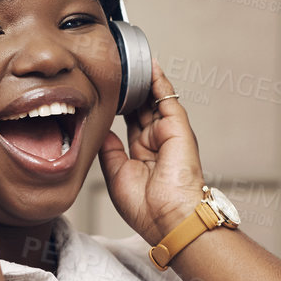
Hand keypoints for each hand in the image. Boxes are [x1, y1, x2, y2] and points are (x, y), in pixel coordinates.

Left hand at [98, 61, 206, 244]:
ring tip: (130, 61)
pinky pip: (168, 99)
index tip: (108, 92)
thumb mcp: (117, 175)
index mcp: (144, 154)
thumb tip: (102, 130)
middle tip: (117, 70)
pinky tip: (149, 67)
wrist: (169, 218)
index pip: (131, 123)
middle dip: (131, 90)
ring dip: (143, 81)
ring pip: (154, 100)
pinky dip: (159, 82)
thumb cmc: (147, 208)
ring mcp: (169, 133)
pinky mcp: (178, 128)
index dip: (120, 106)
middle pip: (142, 107)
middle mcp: (157, 141)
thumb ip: (109, 150)